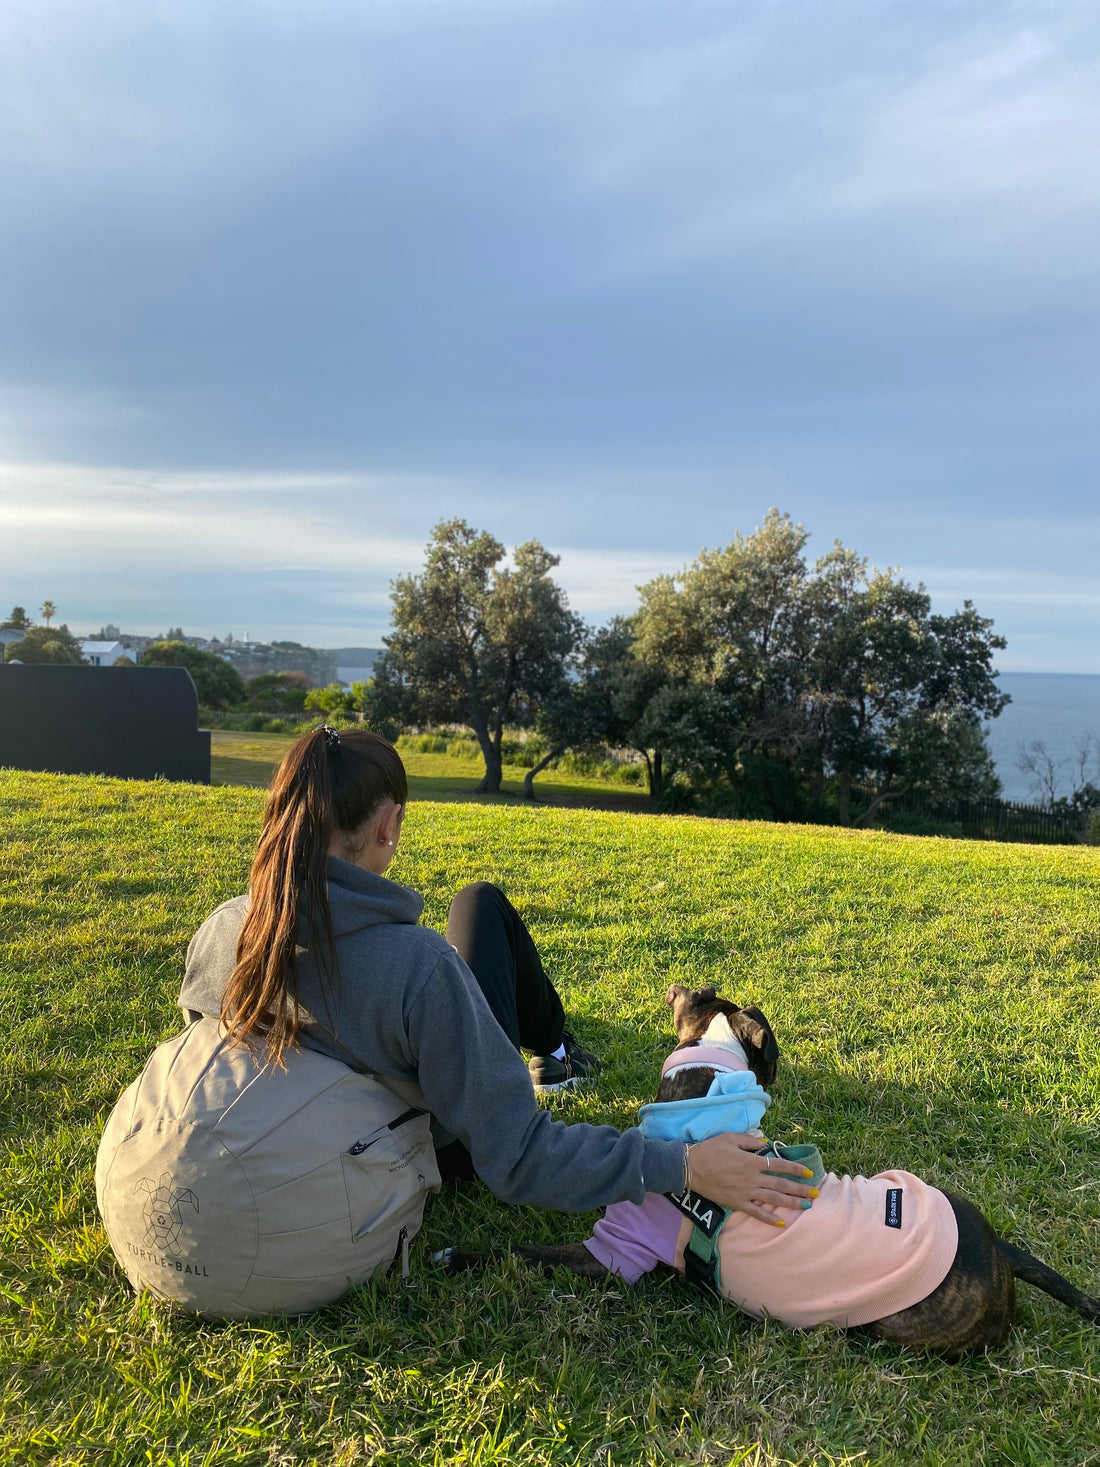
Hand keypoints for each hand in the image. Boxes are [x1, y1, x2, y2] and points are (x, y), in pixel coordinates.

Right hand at [685, 1133, 816, 1226]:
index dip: (796, 1169)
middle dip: (800, 1189)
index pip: (780, 1165)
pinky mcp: (737, 1203)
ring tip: (806, 1206)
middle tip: (816, 1193)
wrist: (690, 1168)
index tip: (809, 1173)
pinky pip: (756, 1213)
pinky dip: (769, 1218)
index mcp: (752, 1161)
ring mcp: (746, 1192)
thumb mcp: (730, 1138)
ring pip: (773, 1199)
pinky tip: (781, 1223)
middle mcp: (752, 1178)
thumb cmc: (710, 1150)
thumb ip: (749, 1140)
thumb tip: (764, 1142)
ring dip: (792, 1203)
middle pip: (781, 1185)